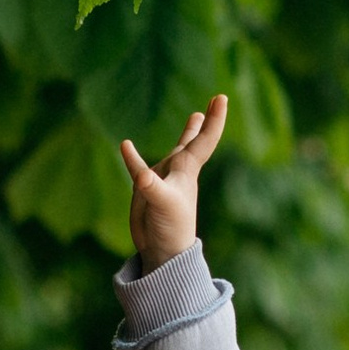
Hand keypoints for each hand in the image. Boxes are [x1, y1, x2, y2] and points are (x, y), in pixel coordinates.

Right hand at [119, 94, 227, 267]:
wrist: (162, 252)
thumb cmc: (171, 228)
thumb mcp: (163, 205)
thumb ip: (151, 187)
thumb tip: (140, 175)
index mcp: (187, 170)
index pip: (205, 139)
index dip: (215, 119)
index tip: (222, 97)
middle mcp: (179, 171)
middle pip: (198, 139)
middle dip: (207, 120)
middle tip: (218, 99)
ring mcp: (164, 179)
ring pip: (179, 149)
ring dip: (188, 133)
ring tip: (196, 115)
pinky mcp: (148, 189)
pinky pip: (140, 167)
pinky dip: (134, 157)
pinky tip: (126, 144)